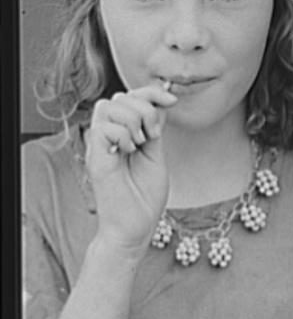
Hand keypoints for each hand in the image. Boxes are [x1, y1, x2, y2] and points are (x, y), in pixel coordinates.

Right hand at [85, 81, 177, 255]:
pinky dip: (122, 135)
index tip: (172, 100)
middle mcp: (109, 136)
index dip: (152, 92)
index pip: (131, 97)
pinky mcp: (95, 157)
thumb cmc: (144, 196)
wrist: (135, 227)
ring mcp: (100, 146)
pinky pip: (104, 128)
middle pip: (120, 96)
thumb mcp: (156, 154)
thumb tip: (160, 103)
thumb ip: (155, 128)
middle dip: (145, 107)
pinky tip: (129, 152)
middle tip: (152, 135)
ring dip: (133, 121)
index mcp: (124, 133)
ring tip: (140, 144)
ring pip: (110, 106)